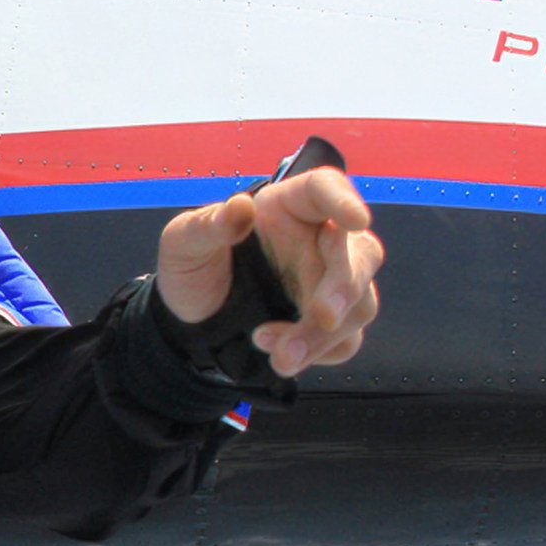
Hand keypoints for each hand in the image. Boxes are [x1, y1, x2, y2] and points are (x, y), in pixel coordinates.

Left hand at [155, 163, 383, 376]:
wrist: (190, 324)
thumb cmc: (192, 270)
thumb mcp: (183, 244)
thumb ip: (208, 226)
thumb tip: (239, 208)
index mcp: (287, 207)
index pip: (325, 189)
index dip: (345, 200)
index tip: (356, 220)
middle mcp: (318, 239)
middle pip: (361, 253)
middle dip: (345, 287)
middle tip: (322, 316)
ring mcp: (329, 282)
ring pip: (360, 303)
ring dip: (323, 334)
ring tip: (278, 354)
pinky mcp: (330, 322)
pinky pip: (348, 339)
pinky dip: (319, 352)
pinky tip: (278, 355)